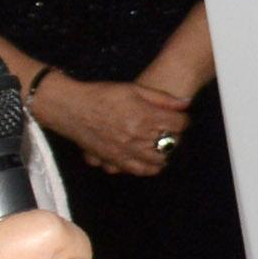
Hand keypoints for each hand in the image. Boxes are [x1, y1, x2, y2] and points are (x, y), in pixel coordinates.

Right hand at [34, 74, 189, 178]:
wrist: (71, 107)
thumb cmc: (102, 95)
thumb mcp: (134, 88)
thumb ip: (162, 98)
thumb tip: (186, 103)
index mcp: (145, 116)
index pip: (179, 124)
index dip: (183, 119)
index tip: (180, 117)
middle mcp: (138, 136)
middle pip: (172, 143)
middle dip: (175, 136)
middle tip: (172, 130)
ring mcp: (126, 151)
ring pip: (158, 159)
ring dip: (165, 153)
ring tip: (163, 145)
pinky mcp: (114, 160)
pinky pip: (139, 170)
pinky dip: (149, 167)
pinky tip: (151, 161)